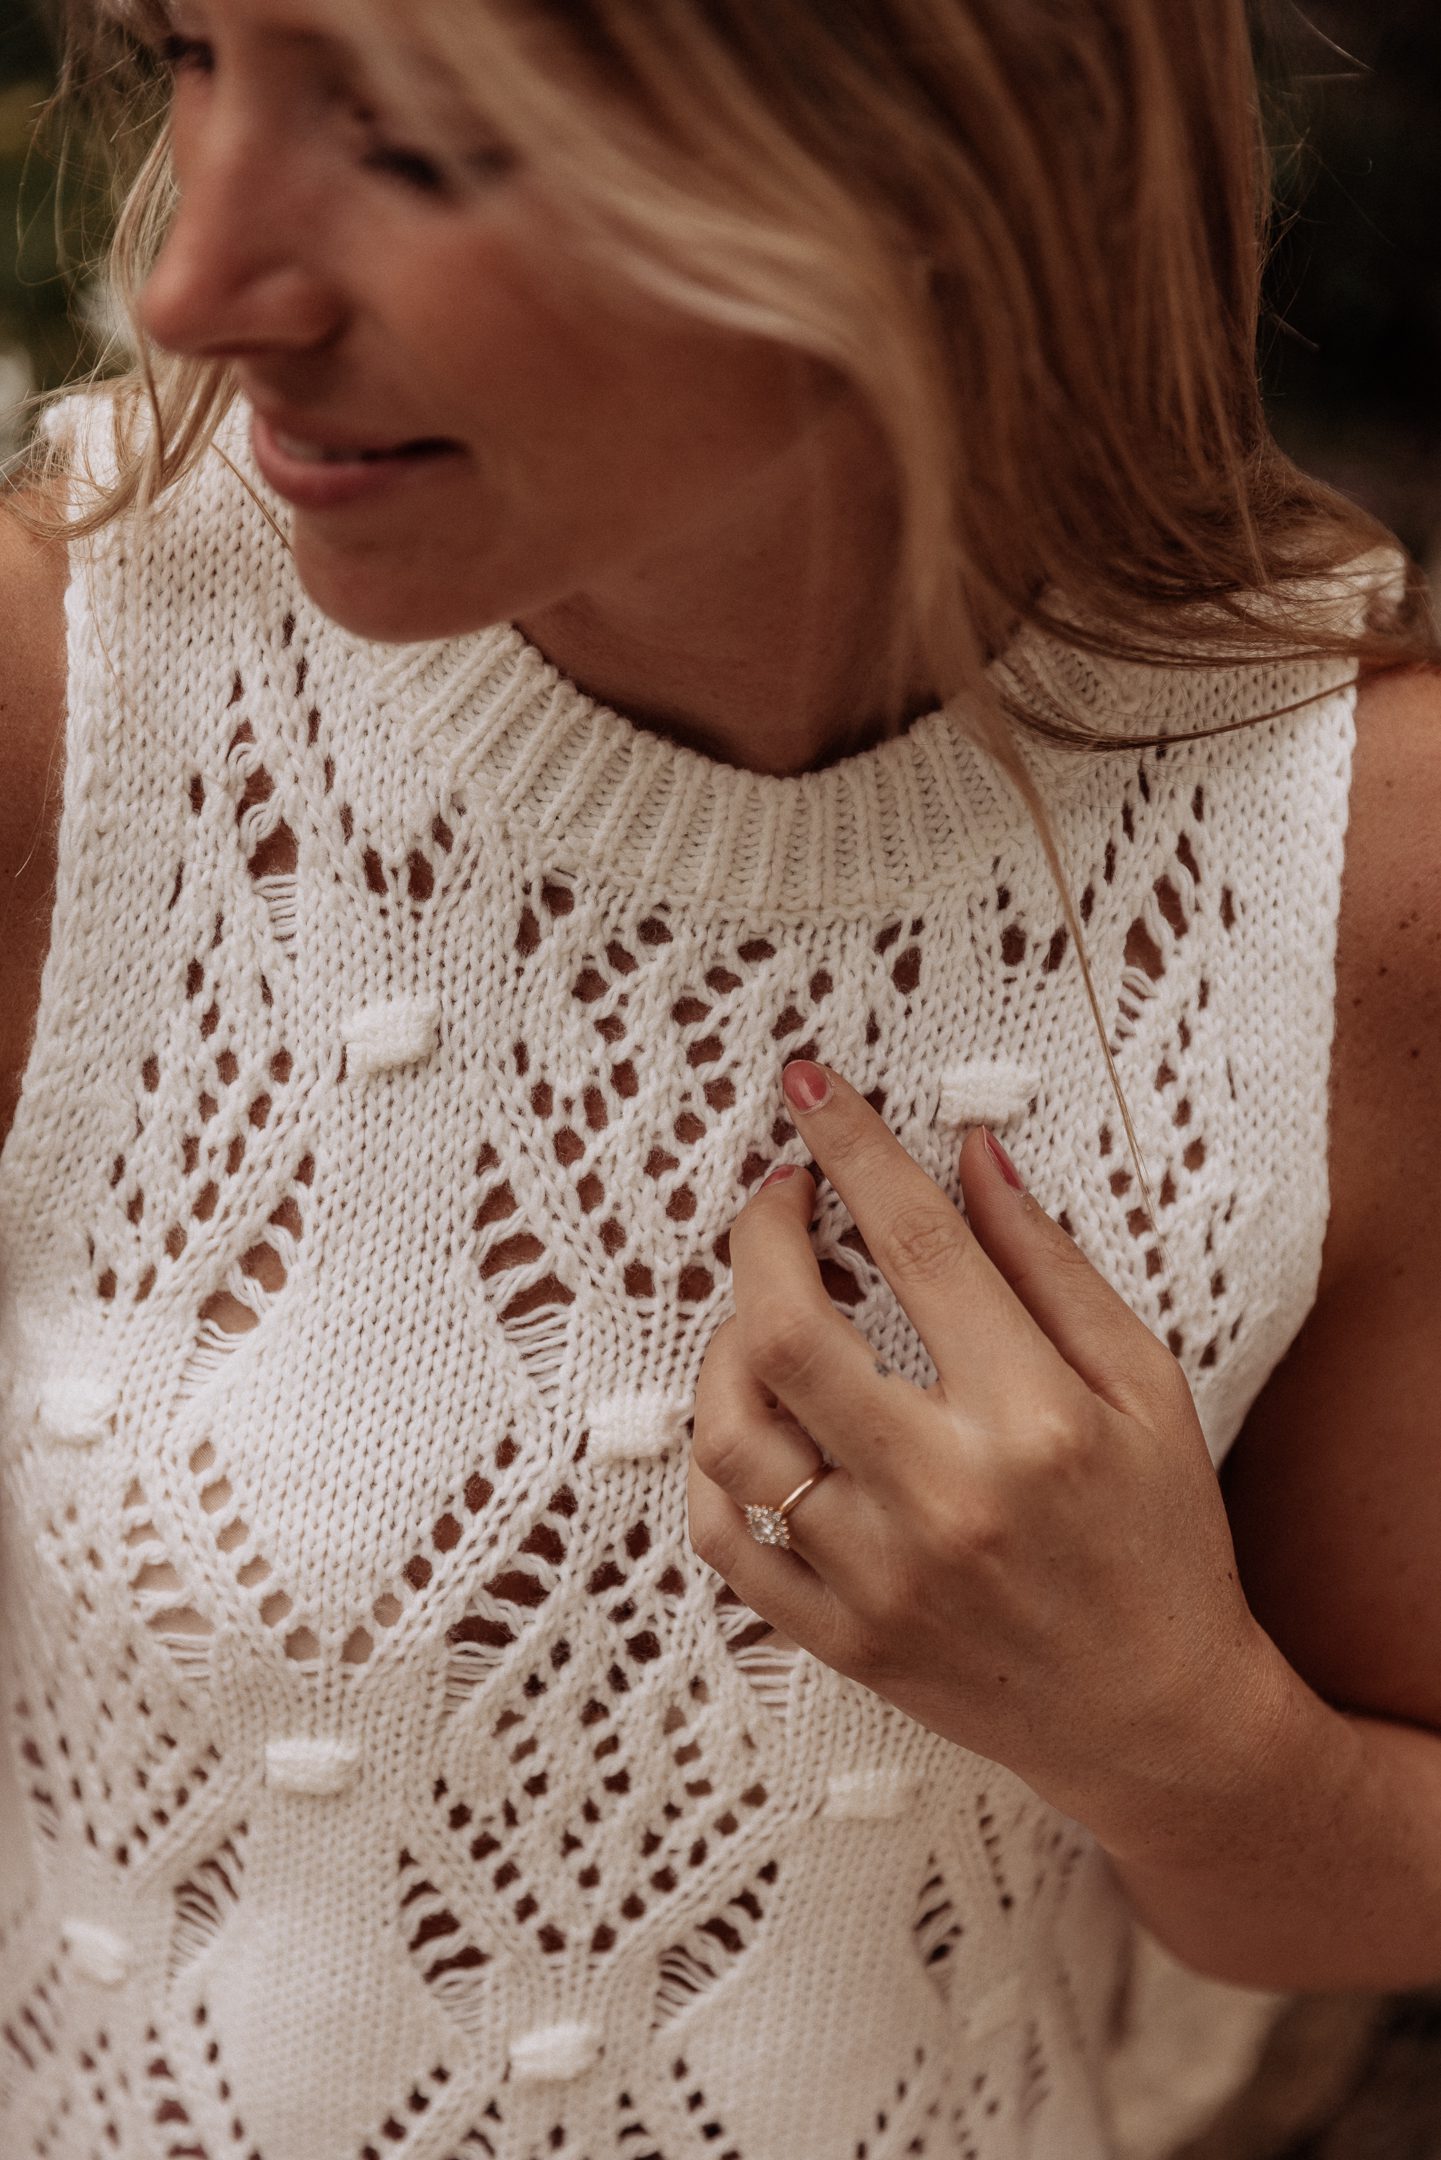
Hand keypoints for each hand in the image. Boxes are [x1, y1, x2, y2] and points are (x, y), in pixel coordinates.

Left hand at [687, 1059, 1279, 1850]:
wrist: (1158, 1719)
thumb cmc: (1163, 1540)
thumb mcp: (1146, 1386)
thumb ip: (1049, 1266)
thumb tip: (969, 1157)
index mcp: (1036, 1419)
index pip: (916, 1245)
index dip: (853, 1148)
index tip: (811, 1090)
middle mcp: (946, 1497)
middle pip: (787, 1334)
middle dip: (760, 1235)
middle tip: (779, 1198)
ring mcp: (880, 1578)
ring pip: (735, 1435)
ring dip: (725, 1346)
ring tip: (764, 1315)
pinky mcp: (841, 1638)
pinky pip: (724, 1540)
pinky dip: (712, 1465)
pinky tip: (751, 1421)